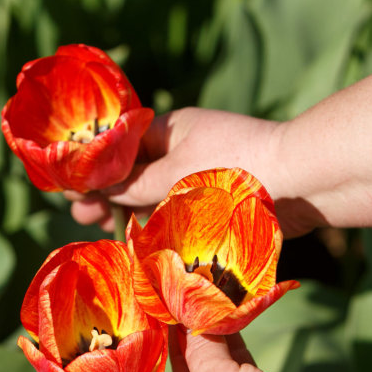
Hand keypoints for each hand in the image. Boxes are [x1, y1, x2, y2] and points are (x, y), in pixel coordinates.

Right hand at [66, 108, 311, 234]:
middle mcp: (184, 150)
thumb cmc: (229, 167)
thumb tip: (98, 188)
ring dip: (129, 211)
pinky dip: (157, 224)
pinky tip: (138, 242)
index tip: (72, 189)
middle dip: (107, 193)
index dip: (94, 167)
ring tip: (102, 230)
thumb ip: (132, 184)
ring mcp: (200, 176)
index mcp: (171, 130)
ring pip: (155, 194)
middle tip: (81, 216)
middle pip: (135, 172)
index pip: (121, 146)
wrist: (299, 183)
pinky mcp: (216, 203)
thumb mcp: (172, 175)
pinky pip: (178, 213)